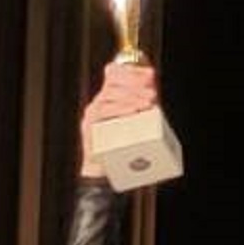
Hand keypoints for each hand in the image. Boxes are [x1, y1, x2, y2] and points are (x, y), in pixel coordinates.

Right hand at [80, 61, 160, 176]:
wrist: (104, 174)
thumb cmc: (122, 151)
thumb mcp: (135, 125)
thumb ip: (140, 110)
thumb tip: (153, 95)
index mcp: (108, 99)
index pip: (113, 73)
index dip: (131, 70)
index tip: (150, 75)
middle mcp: (98, 103)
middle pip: (113, 82)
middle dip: (135, 83)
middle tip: (153, 93)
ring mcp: (92, 114)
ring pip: (110, 96)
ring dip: (132, 97)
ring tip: (149, 102)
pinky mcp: (90, 127)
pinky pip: (103, 112)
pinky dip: (120, 110)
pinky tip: (133, 111)